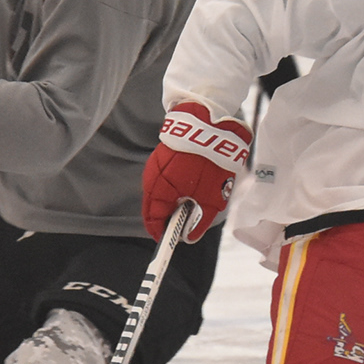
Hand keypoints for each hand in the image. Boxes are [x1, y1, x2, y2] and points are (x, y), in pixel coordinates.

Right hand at [141, 102, 250, 241]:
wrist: (208, 122)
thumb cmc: (211, 162)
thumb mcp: (212, 198)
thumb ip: (200, 222)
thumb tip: (189, 238)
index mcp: (160, 192)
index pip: (153, 221)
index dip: (162, 234)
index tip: (171, 242)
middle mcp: (150, 181)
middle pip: (152, 209)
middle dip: (166, 218)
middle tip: (184, 224)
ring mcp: (153, 167)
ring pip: (156, 194)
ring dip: (169, 203)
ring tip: (189, 203)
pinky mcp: (159, 158)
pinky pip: (160, 181)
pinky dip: (170, 189)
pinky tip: (187, 187)